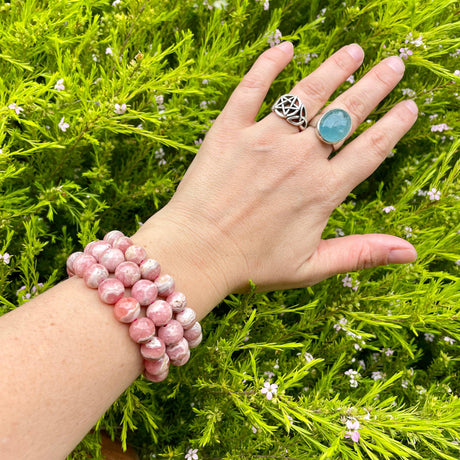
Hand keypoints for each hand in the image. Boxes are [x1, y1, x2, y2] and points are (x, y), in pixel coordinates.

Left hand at [145, 42, 417, 295]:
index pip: (371, 149)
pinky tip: (286, 48)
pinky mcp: (230, 131)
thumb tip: (410, 253)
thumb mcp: (311, 266)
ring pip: (308, 94)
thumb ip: (361, 253)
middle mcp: (298, 159)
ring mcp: (263, 141)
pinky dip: (268, 64)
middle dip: (375, 85)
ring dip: (335, 68)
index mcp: (322, 191)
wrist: (196, 254)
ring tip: (353, 51)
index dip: (394, 126)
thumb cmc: (251, 265)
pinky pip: (252, 88)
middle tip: (394, 64)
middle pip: (347, 113)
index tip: (409, 106)